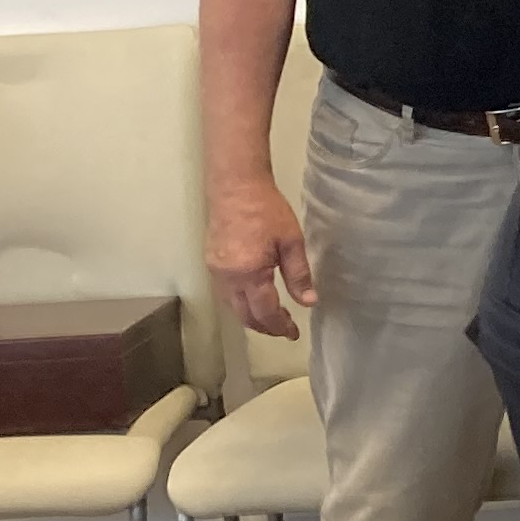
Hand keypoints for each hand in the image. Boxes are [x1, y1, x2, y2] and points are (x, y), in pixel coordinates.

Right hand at [207, 178, 312, 338]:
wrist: (235, 187)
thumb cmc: (267, 210)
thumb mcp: (291, 242)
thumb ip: (299, 275)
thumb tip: (308, 302)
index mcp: (249, 274)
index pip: (265, 312)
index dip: (280, 326)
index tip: (293, 334)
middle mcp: (227, 277)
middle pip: (244, 315)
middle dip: (265, 327)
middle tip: (284, 330)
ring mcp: (215, 271)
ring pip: (232, 306)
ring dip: (251, 317)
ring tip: (273, 318)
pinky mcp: (211, 262)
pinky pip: (225, 293)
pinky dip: (240, 303)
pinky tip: (254, 299)